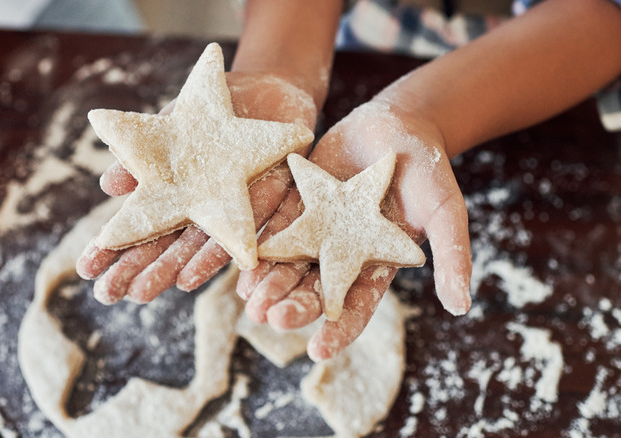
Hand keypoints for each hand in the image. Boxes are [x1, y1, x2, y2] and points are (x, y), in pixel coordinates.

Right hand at [76, 72, 317, 304]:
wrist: (272, 92)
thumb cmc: (216, 109)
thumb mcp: (174, 123)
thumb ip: (147, 154)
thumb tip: (108, 186)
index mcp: (177, 192)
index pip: (142, 225)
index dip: (113, 246)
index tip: (84, 269)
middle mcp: (202, 209)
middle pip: (168, 247)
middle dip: (136, 269)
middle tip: (105, 294)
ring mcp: (233, 211)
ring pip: (200, 249)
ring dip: (170, 271)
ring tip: (140, 293)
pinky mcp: (268, 207)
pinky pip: (242, 236)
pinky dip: (218, 256)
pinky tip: (192, 277)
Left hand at [238, 97, 472, 360]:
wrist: (400, 124)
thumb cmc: (429, 171)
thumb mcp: (446, 212)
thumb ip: (453, 255)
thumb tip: (462, 307)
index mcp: (375, 264)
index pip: (355, 306)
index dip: (338, 330)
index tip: (318, 351)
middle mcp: (341, 254)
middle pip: (314, 288)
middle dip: (294, 305)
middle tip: (271, 319)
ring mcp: (318, 229)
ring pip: (289, 263)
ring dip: (269, 283)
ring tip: (250, 301)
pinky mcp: (298, 203)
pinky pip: (274, 226)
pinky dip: (260, 245)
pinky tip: (242, 261)